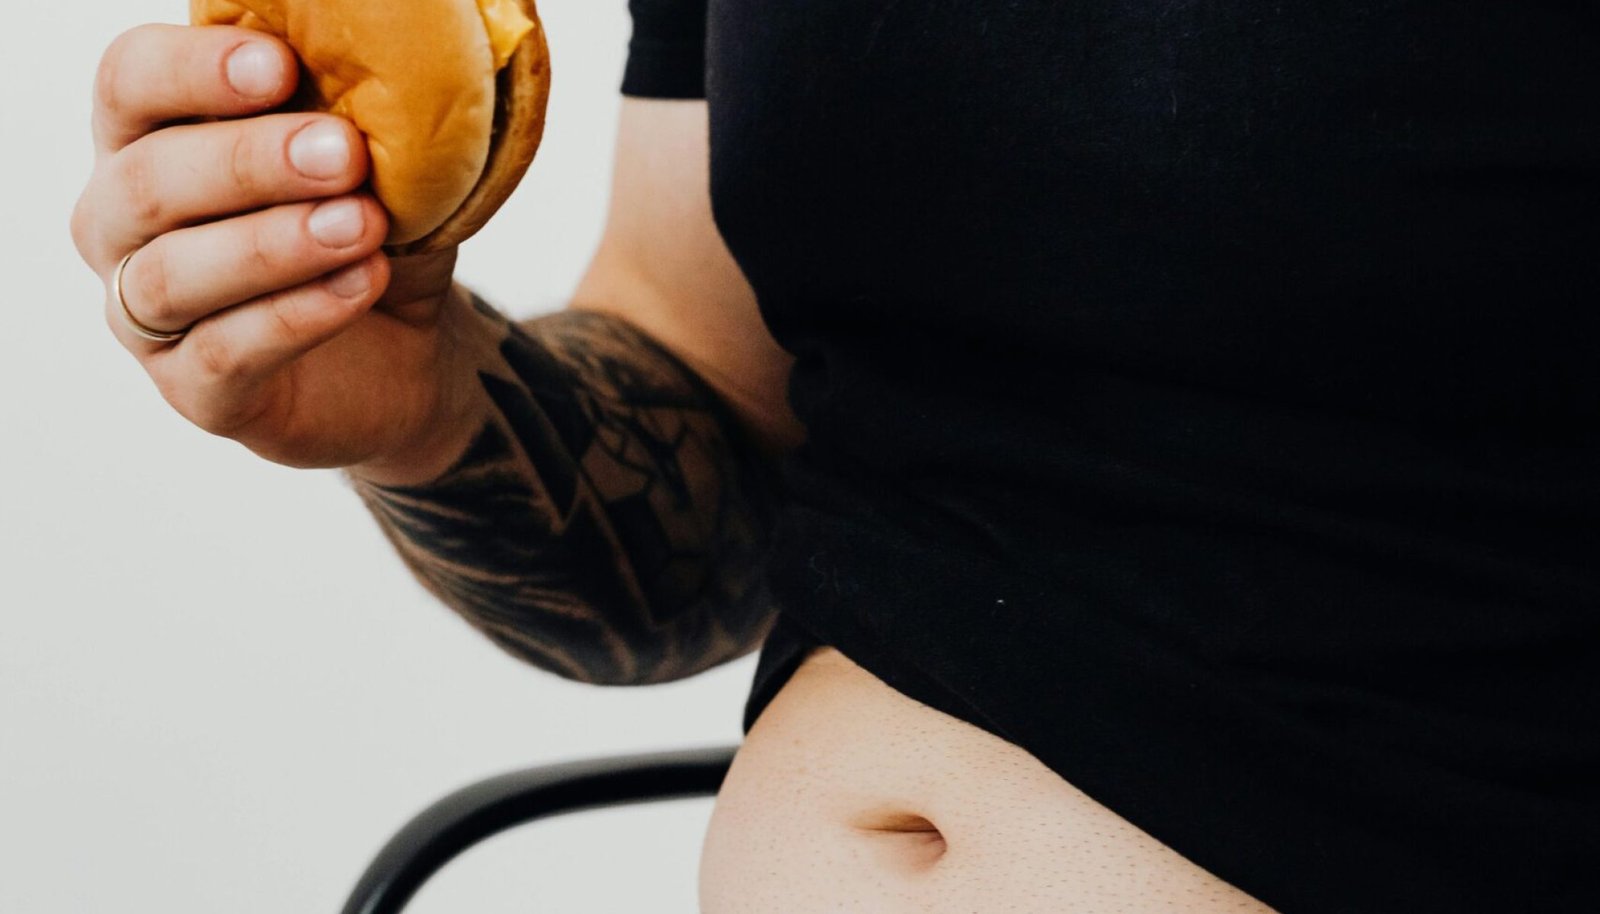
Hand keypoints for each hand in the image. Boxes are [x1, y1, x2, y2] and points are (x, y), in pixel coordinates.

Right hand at [71, 24, 489, 482]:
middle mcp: (123, 225)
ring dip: (274, 245)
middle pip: (147, 181)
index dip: (193, 70)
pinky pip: (222, 353)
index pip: (128, 82)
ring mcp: (146, 316)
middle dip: (249, 163)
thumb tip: (392, 55)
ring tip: (363, 224)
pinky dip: (296, 316)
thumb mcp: (373, 160)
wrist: (409, 350)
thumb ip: (354, 111)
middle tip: (346, 153)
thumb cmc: (367, 229)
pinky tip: (361, 284)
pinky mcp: (194, 392)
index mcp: (150, 139)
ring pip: (173, 276)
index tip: (281, 66)